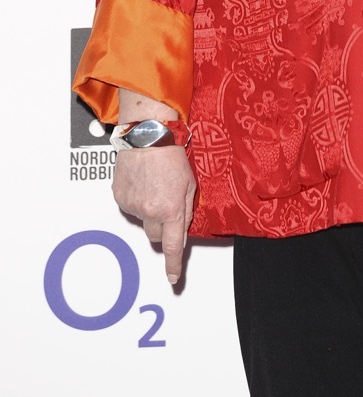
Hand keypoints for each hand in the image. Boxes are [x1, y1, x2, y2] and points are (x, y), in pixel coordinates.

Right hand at [113, 146, 195, 283]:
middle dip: (162, 227)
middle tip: (166, 205)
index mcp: (171, 209)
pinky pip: (130, 207)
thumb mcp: (190, 183)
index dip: (173, 265)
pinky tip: (142, 181)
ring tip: (154, 185)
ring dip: (149, 210)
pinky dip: (137, 199)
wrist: (147, 136)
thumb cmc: (172, 155)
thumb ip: (186, 210)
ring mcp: (132, 205)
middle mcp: (150, 211)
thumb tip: (181, 230)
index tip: (173, 279)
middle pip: (156, 236)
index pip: (173, 246)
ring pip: (142, 221)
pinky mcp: (120, 197)